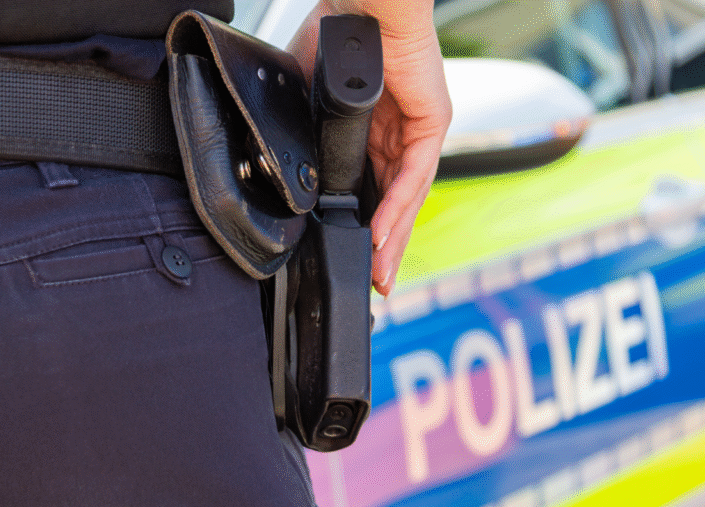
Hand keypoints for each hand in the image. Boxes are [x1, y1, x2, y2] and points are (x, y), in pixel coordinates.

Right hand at [288, 0, 451, 295]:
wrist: (361, 2)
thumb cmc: (339, 33)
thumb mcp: (309, 93)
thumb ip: (303, 126)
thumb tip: (273, 149)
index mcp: (379, 129)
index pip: (376, 187)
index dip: (366, 222)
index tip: (354, 253)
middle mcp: (404, 135)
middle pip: (397, 202)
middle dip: (385, 246)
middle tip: (374, 282)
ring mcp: (421, 130)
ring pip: (408, 197)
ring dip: (392, 238)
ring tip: (378, 273)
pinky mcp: (432, 122)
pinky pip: (413, 176)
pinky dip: (395, 208)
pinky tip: (380, 235)